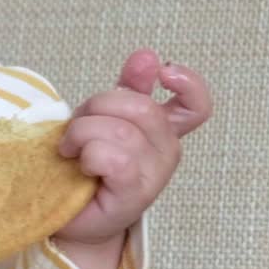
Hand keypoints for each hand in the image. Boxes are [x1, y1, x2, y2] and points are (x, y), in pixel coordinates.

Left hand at [53, 49, 212, 245]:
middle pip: (140, 106)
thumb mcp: (106, 117)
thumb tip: (148, 55)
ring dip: (82, 133)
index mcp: (163, 128)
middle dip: (96, 106)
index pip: (197, 104)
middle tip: (77, 125)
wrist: (71, 214)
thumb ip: (128, 87)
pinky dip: (87, 155)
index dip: (188, 83)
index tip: (164, 72)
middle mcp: (167, 150)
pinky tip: (80, 164)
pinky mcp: (135, 194)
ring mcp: (155, 175)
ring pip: (119, 130)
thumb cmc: (88, 163)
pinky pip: (113, 158)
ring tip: (72, 148)